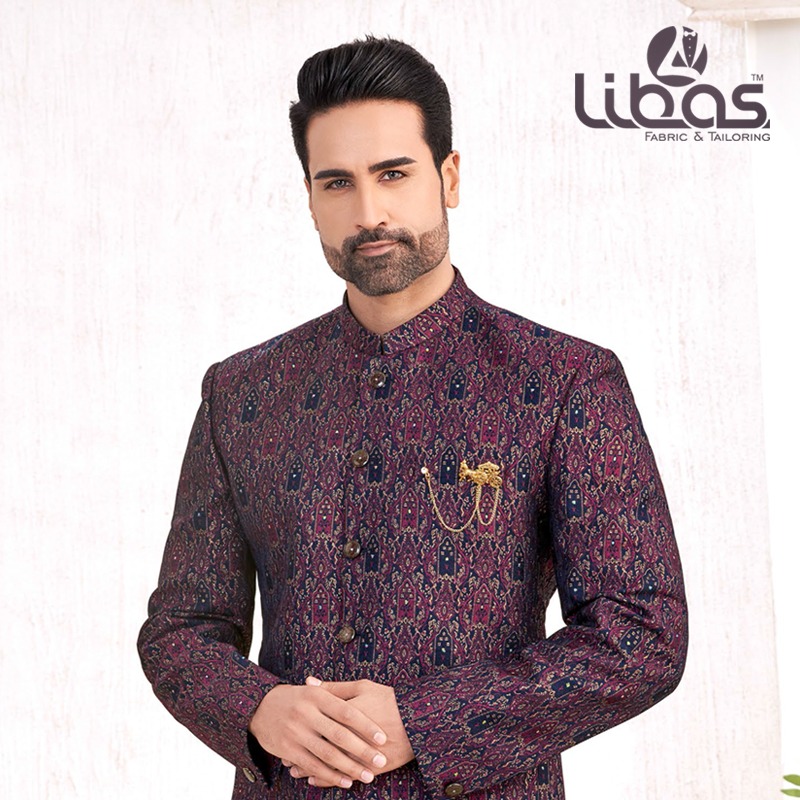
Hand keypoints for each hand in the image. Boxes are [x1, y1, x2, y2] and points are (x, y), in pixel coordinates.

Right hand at [248, 682, 388, 789]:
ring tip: (368, 775)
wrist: (260, 707)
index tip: (383, 738)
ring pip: (327, 754)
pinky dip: (330, 776)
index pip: (347, 712)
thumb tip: (365, 699)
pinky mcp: (288, 750)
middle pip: (339, 735)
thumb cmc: (296, 698)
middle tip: (381, 761)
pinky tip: (345, 782)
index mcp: (317, 696)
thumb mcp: (314, 691)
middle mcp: (306, 714)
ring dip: (349, 767)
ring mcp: (296, 733)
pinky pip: (312, 765)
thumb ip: (337, 694)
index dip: (366, 726)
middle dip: (362, 750)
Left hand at [282, 676, 414, 787]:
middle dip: (303, 753)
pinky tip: (315, 780)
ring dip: (311, 769)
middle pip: (322, 746)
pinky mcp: (373, 767)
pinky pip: (346, 776)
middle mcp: (355, 735)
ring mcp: (364, 753)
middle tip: (286, 757)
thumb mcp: (362, 687)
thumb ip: (334, 688)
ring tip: (295, 771)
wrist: (419, 720)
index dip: (302, 729)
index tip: (287, 732)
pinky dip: (328, 780)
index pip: (320, 722)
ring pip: (331, 765)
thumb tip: (309, 682)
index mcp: (350, 712)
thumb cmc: (388, 700)